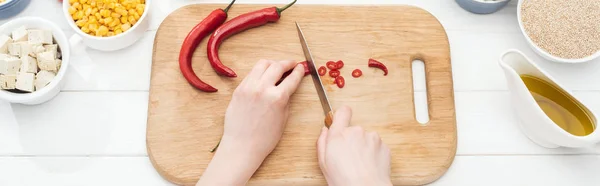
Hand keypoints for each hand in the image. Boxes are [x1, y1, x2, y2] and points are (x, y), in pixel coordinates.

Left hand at [197, 59, 304, 185]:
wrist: (242, 145)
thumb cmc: (264, 138)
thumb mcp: (283, 118)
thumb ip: (286, 99)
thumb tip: (287, 86)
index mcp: (278, 98)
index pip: (292, 78)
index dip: (298, 71)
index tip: (301, 67)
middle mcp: (263, 89)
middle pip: (277, 66)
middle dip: (287, 63)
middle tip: (291, 64)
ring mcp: (249, 87)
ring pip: (262, 64)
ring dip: (272, 64)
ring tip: (276, 68)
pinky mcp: (239, 89)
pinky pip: (251, 74)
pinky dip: (259, 72)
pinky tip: (263, 77)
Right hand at [317, 106, 391, 185]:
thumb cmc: (344, 180)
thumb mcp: (323, 163)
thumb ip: (322, 142)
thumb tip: (325, 131)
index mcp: (339, 134)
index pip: (342, 112)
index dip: (341, 116)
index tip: (341, 121)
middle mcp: (357, 131)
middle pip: (353, 130)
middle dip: (351, 140)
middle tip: (348, 157)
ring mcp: (372, 138)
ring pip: (366, 138)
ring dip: (363, 147)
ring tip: (359, 164)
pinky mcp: (384, 146)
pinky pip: (376, 146)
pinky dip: (373, 154)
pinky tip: (368, 166)